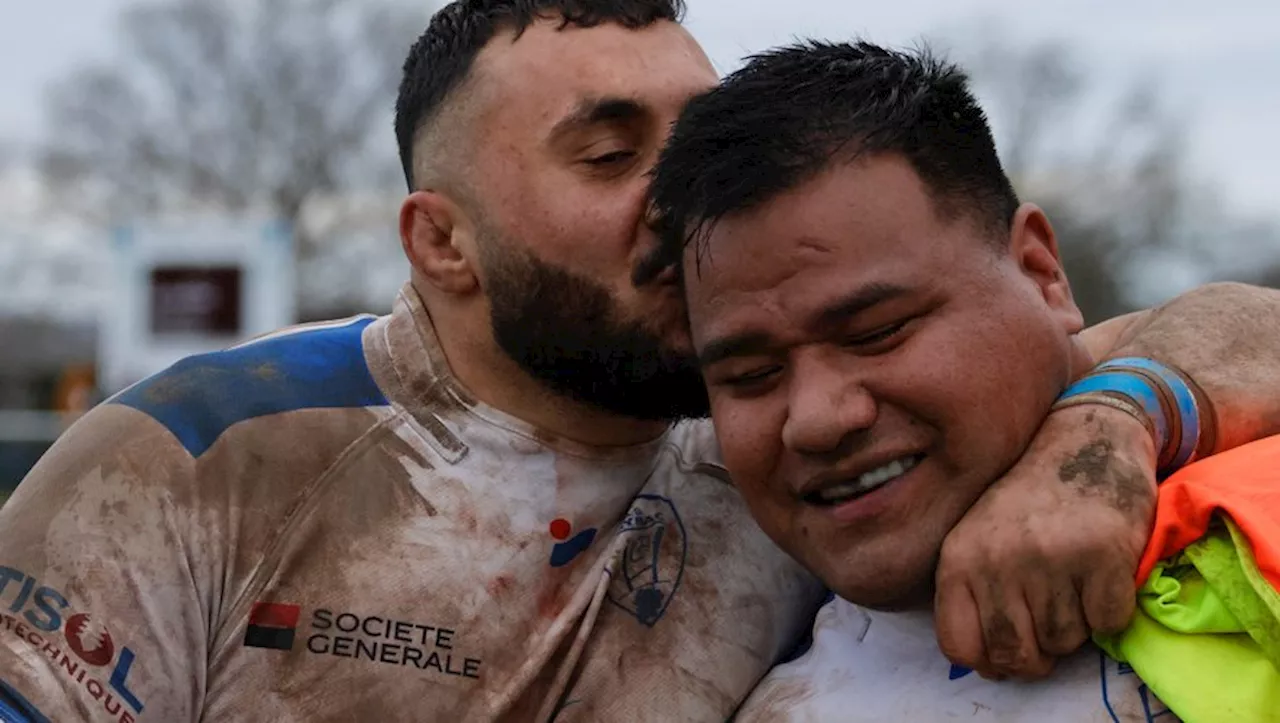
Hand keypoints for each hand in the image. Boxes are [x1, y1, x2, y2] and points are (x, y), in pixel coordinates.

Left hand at [933, 404, 1157, 679]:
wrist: (1086, 440)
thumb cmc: (1030, 499)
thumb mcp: (978, 538)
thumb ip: (974, 596)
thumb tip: (989, 667)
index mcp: (957, 559)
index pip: (957, 646)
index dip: (989, 662)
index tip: (1009, 650)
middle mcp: (996, 560)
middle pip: (1015, 656)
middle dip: (1038, 655)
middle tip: (1051, 623)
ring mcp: (1048, 559)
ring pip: (1064, 643)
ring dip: (1076, 624)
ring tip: (1073, 579)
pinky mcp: (1102, 557)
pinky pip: (1108, 625)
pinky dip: (1112, 611)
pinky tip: (1102, 573)